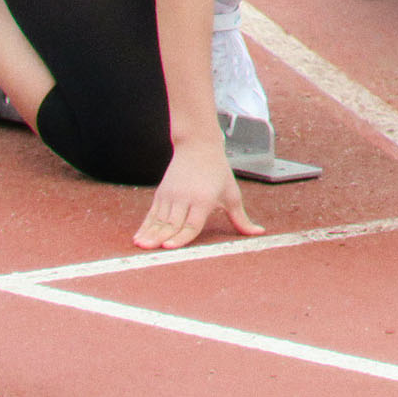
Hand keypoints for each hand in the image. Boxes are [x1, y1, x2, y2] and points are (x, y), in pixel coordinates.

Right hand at [134, 139, 262, 249]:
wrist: (198, 146)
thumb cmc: (218, 172)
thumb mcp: (232, 194)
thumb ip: (241, 218)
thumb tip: (258, 233)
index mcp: (203, 199)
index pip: (191, 224)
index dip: (180, 237)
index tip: (169, 246)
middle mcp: (185, 198)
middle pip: (171, 223)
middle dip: (160, 238)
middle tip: (150, 250)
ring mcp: (171, 196)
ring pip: (159, 219)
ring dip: (149, 234)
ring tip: (141, 246)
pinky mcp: (161, 194)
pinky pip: (152, 214)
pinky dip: (145, 226)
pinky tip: (139, 237)